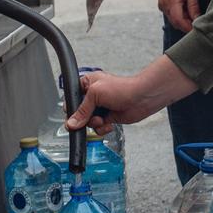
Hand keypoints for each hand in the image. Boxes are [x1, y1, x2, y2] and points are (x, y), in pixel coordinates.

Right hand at [66, 56, 197, 130]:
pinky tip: (108, 124)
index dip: (71, 109)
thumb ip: (82, 110)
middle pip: (78, 113)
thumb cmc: (122, 88)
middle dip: (83, 119)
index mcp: (87, 84)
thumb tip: (71, 123)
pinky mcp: (108, 117)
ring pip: (88, 122)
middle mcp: (93, 96)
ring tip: (101, 120)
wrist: (142, 98)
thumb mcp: (95, 94)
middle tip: (87, 119)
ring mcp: (100, 108)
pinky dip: (102, 128)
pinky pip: (98, 128)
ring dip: (94, 124)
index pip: (72, 98)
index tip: (73, 116)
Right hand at [154, 0, 199, 32]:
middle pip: (176, 23)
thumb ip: (194, 7)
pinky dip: (180, 16)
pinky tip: (186, 9)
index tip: (198, 29)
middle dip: (187, 25)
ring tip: (193, 13)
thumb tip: (198, 20)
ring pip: (174, 20)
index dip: (189, 28)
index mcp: (171, 1)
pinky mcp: (163, 5)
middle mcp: (164, 6)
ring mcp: (162, 6)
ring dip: (184, 20)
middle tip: (199, 22)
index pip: (179, 22)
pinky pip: (172, 15)